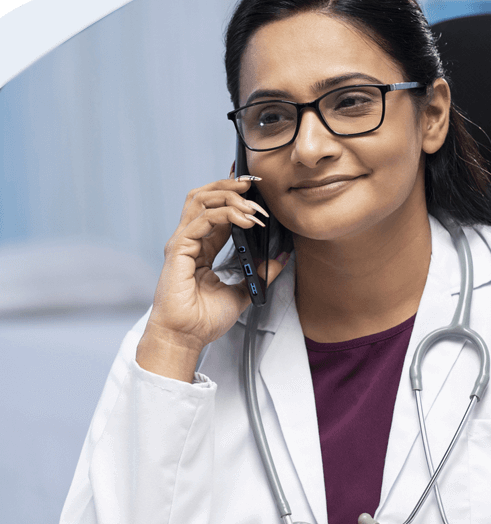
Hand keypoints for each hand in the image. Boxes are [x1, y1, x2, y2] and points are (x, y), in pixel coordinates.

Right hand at [137, 168, 285, 380]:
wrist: (186, 338)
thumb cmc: (204, 320)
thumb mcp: (243, 292)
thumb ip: (260, 274)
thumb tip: (279, 258)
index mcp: (203, 247)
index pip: (217, 208)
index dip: (235, 195)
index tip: (258, 189)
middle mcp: (190, 240)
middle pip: (205, 195)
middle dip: (231, 186)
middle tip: (256, 187)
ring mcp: (182, 242)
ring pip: (200, 199)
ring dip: (229, 196)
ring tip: (253, 205)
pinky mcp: (178, 249)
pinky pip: (202, 220)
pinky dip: (226, 215)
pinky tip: (245, 221)